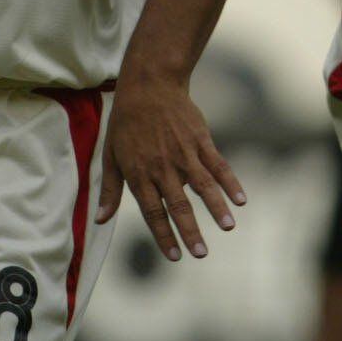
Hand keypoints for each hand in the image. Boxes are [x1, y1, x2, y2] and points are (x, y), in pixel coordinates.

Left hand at [95, 75, 246, 261]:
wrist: (150, 85)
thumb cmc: (126, 123)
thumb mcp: (110, 156)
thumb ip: (111, 190)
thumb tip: (101, 220)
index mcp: (140, 174)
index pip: (152, 212)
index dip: (163, 235)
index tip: (174, 256)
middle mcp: (163, 167)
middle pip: (178, 205)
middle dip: (190, 232)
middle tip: (201, 253)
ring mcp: (184, 153)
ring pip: (203, 186)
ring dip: (216, 208)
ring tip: (228, 228)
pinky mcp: (201, 140)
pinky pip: (218, 165)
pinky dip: (230, 182)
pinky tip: (240, 200)